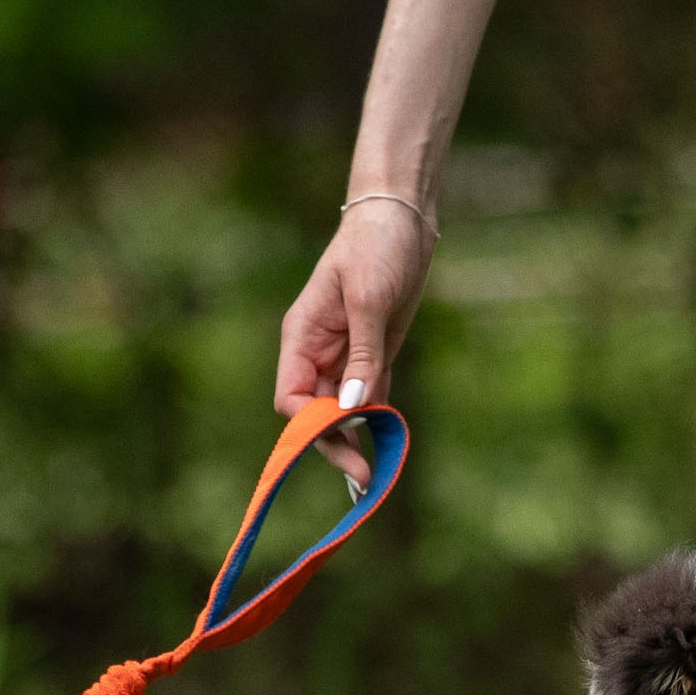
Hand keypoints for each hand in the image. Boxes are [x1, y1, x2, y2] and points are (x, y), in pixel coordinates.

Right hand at [274, 200, 437, 486]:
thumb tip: (354, 406)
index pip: (293, 398)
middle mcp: (319, 353)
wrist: (401, 218)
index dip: (310, 426)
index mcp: (302, 338)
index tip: (339, 441)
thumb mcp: (370, 299)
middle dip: (335, 444)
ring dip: (358, 438)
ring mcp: (347, 356)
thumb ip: (364, 354)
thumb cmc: (376, 247)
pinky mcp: (374, 355)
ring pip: (344, 411)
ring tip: (378, 471)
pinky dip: (378, 420)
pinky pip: (371, 398)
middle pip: (317, 413)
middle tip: (364, 476)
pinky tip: (389, 440)